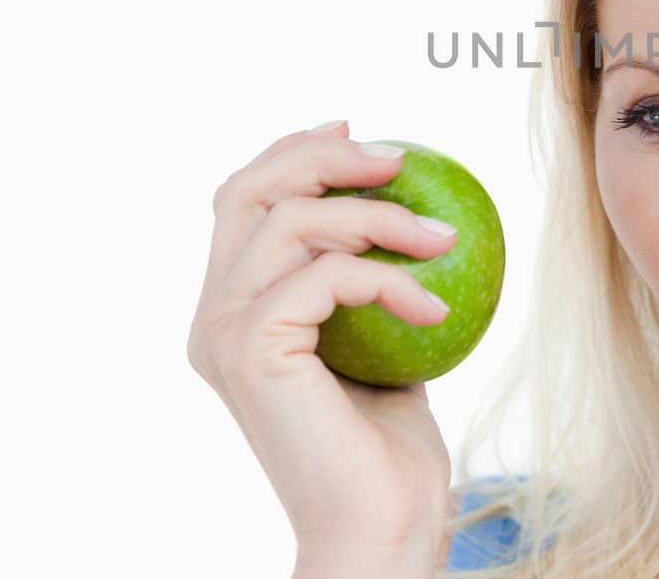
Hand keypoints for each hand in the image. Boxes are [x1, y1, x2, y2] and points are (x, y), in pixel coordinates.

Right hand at [187, 120, 459, 560]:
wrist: (378, 527)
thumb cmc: (388, 450)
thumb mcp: (384, 345)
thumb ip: (372, 285)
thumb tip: (415, 212)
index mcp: (233, 312)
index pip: (242, 202)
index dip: (291, 152)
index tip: (358, 131)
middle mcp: (212, 318)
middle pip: (247, 191)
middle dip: (322, 156)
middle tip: (398, 158)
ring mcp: (223, 333)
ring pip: (290, 222)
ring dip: (377, 215)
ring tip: (445, 236)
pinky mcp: (251, 349)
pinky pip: (327, 275)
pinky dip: (390, 277)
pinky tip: (435, 304)